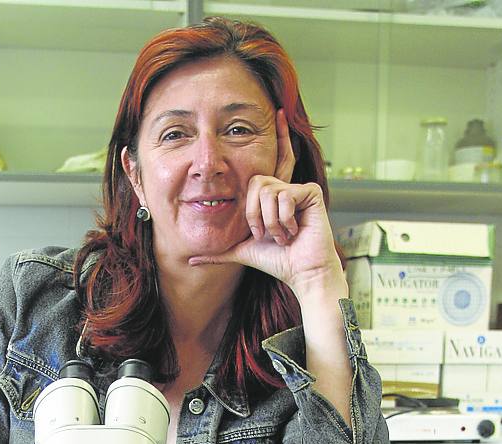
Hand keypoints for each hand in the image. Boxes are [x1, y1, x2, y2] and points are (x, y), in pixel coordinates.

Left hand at [189, 109, 344, 298]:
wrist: (301, 272)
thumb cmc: (276, 261)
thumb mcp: (239, 251)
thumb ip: (217, 252)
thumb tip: (190, 260)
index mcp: (272, 197)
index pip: (270, 162)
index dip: (278, 136)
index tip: (278, 112)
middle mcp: (285, 188)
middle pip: (255, 182)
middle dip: (254, 214)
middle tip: (265, 234)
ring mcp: (299, 189)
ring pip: (267, 191)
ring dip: (269, 222)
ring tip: (281, 237)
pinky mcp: (311, 192)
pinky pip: (284, 195)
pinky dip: (282, 219)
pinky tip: (293, 232)